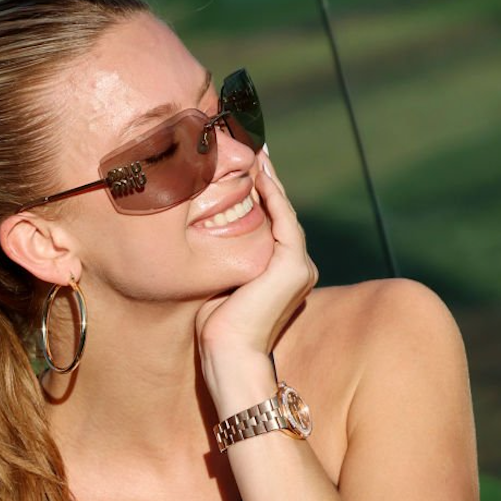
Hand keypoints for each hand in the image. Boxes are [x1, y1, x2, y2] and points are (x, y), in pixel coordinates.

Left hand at [195, 151, 318, 406]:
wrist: (227, 353)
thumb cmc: (214, 325)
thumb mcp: (218, 280)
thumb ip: (222, 255)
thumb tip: (201, 227)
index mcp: (281, 271)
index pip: (270, 221)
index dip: (259, 192)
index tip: (245, 165)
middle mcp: (296, 266)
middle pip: (280, 211)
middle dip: (266, 178)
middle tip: (254, 147)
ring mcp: (299, 266)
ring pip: (283, 211)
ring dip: (270, 180)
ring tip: (257, 152)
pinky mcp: (294, 266)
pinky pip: (283, 220)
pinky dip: (272, 195)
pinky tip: (259, 174)